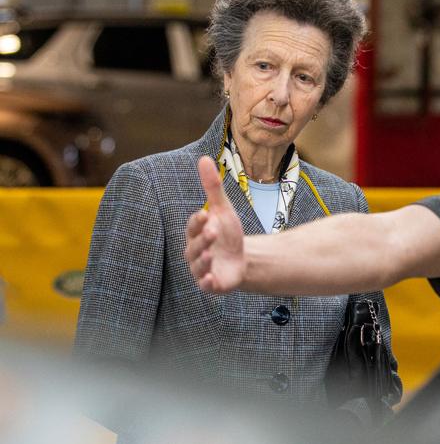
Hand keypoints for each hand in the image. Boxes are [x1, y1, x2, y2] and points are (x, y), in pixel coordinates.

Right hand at [185, 156, 245, 292]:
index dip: (197, 221)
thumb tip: (203, 158)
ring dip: (202, 260)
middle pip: (194, 246)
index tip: (205, 213)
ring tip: (210, 254)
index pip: (193, 226)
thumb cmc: (228, 234)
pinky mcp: (212, 284)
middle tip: (212, 232)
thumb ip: (212, 187)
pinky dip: (207, 283)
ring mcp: (202, 268)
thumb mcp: (223, 210)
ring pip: (198, 266)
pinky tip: (211, 279)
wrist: (243, 260)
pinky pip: (205, 285)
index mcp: (196, 233)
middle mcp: (195, 251)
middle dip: (202, 240)